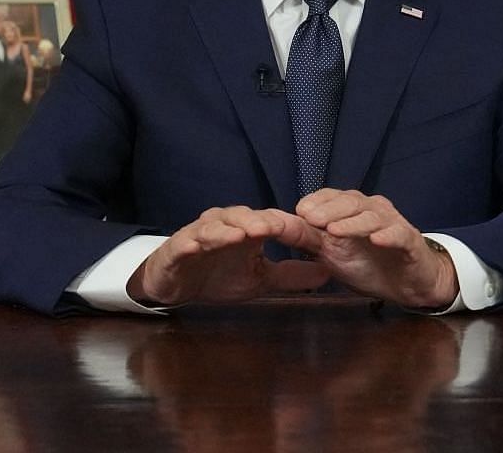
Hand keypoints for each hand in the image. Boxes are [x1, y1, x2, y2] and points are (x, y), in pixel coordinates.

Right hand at [127, 206, 330, 307]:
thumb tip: (328, 272)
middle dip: (260, 221)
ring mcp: (201, 233)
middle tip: (276, 227)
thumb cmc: (218, 276)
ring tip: (245, 234)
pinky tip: (201, 243)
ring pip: (217, 225)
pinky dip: (196, 240)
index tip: (309, 232)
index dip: (288, 226)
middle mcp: (226, 225)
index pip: (271, 223)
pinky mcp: (179, 246)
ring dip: (231, 228)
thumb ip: (291, 275)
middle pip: (245, 218)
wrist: (175, 285)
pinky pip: (188, 241)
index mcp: (247, 230)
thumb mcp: (259, 280)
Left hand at [295, 189, 457, 309]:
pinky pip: (399, 235)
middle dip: (329, 210)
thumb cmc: (369, 264)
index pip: (332, 197)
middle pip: (351, 202)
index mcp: (353, 210)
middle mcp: (373, 210)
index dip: (316, 202)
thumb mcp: (334, 254)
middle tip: (310, 219)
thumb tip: (279, 229)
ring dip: (353, 223)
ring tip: (334, 231)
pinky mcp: (411, 242)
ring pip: (373, 217)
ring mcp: (393, 224)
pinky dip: (388, 235)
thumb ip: (311, 240)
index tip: (297, 211)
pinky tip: (376, 239)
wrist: (408, 284)